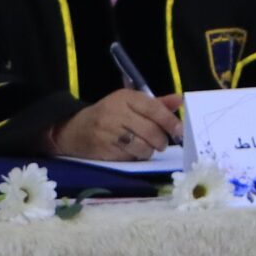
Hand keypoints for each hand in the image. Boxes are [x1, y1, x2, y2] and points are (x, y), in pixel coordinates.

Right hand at [52, 90, 180, 160]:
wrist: (75, 129)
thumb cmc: (109, 114)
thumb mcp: (130, 103)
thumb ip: (156, 103)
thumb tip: (180, 100)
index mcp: (125, 98)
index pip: (153, 109)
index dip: (169, 121)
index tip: (180, 130)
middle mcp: (117, 113)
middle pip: (150, 130)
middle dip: (162, 140)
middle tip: (163, 143)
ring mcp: (109, 133)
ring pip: (142, 147)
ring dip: (150, 150)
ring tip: (148, 147)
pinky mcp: (104, 150)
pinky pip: (130, 157)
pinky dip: (137, 157)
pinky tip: (134, 152)